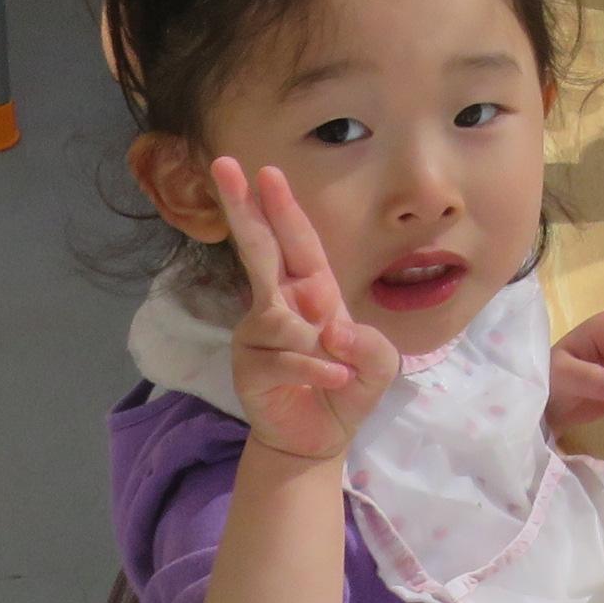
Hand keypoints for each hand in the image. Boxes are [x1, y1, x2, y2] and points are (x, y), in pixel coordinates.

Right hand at [217, 158, 397, 463]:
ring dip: (315, 344)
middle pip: (258, 249)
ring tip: (340, 367)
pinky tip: (335, 381)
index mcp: (312, 290)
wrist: (320, 438)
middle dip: (243, 208)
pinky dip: (317, 371)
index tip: (265, 171)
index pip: (296, 242)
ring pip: (279, 320)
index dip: (282, 208)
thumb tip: (331, 329)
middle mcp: (279, 303)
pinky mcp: (250, 368)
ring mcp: (258, 334)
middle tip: (224, 164)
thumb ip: (368, 345)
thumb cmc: (349, 386)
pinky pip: (286, 359)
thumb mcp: (379, 364)